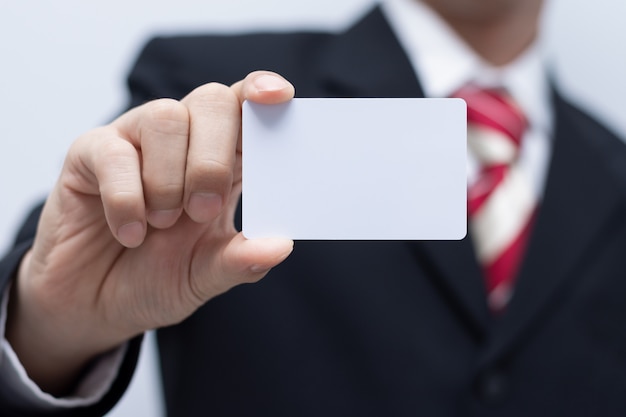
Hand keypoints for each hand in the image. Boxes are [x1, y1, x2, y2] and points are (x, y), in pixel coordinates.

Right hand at [6, 71, 294, 394]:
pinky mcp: (89, 154)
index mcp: (223, 161)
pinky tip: (130, 234)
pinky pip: (114, 153)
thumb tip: (282, 246)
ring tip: (162, 224)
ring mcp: (136, 142)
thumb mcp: (206, 276)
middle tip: (203, 212)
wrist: (96, 305)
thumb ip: (242, 260)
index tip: (279, 97)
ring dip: (170, 180)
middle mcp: (183, 141)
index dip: (262, 90)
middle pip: (212, 100)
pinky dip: (127, 200)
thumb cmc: (157, 278)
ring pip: (166, 117)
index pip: (246, 106)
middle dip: (214, 158)